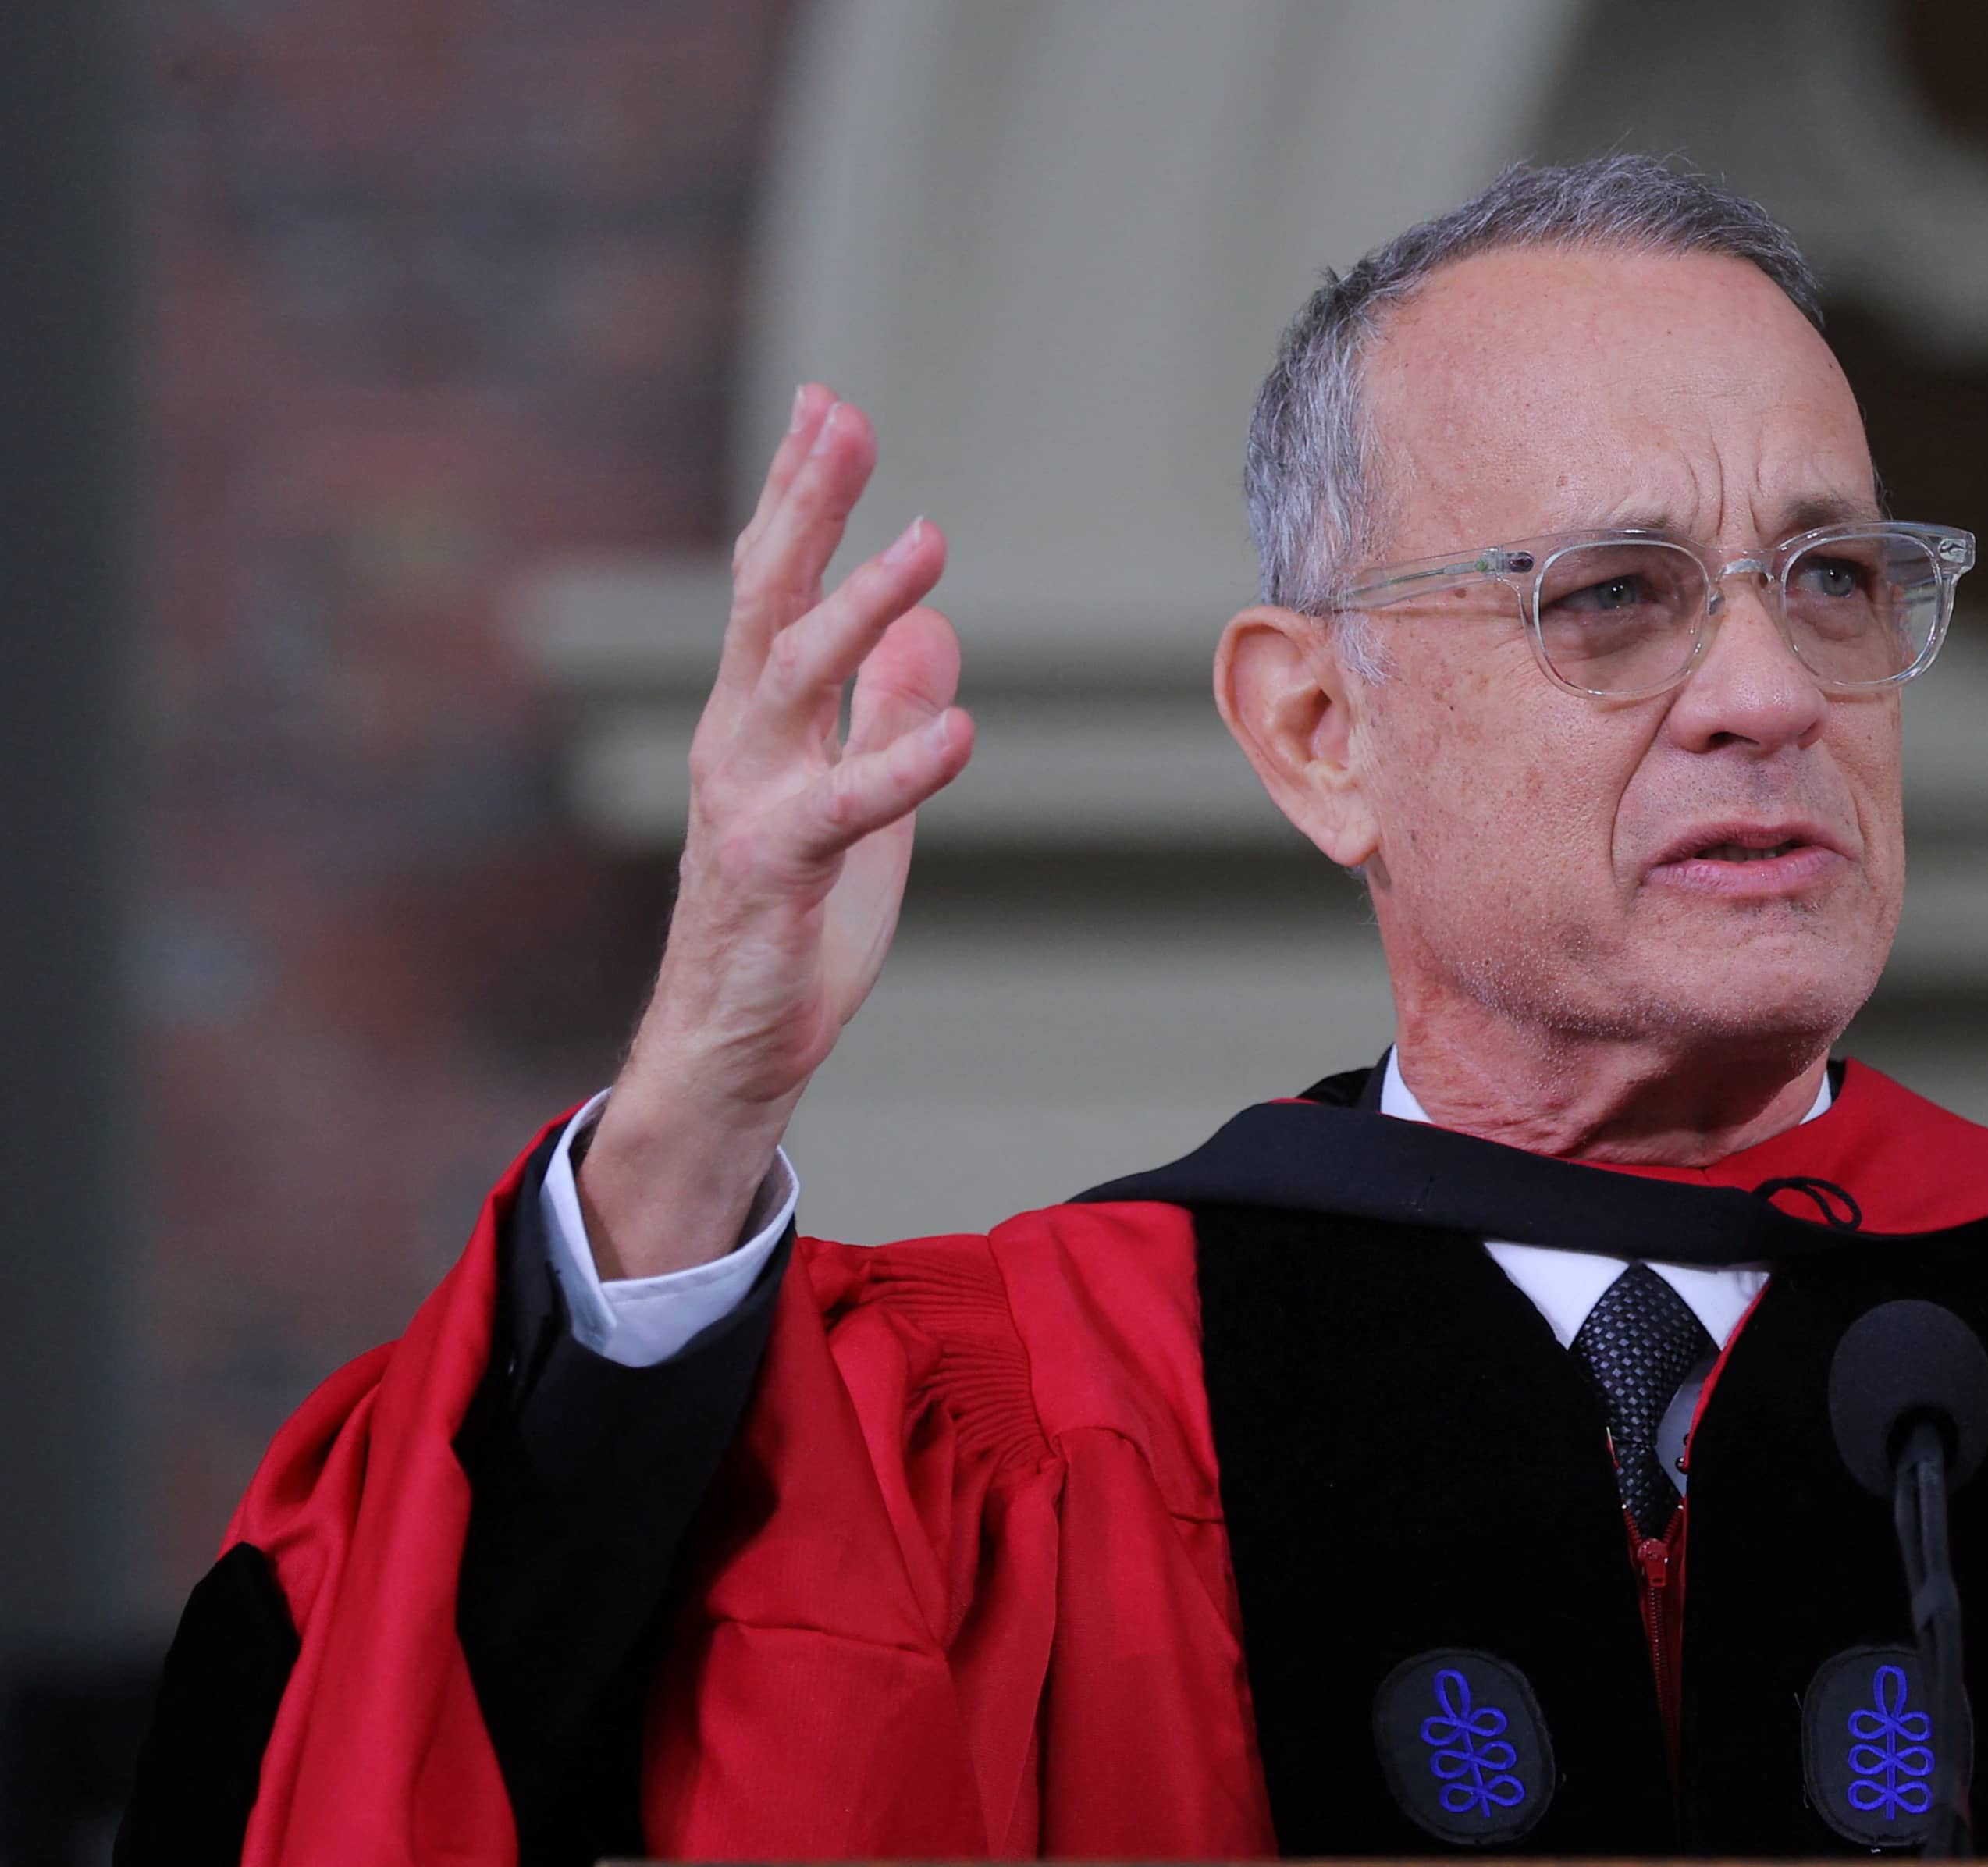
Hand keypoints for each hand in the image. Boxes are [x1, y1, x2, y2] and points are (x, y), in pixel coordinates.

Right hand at [579, 387, 975, 1276]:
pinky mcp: (772, 872)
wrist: (732, 1047)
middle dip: (803, 503)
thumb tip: (935, 632)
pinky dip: (903, 766)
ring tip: (927, 540)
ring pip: (795, 679)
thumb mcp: (859, 803)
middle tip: (840, 416)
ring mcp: (746, 802)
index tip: (827, 406)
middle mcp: (737, 742)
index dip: (798, 494)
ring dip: (859, 605)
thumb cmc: (789, 928)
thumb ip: (884, 714)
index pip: (772, 584)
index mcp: (756, 720)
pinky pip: (842, 808)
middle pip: (765, 598)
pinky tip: (964, 730)